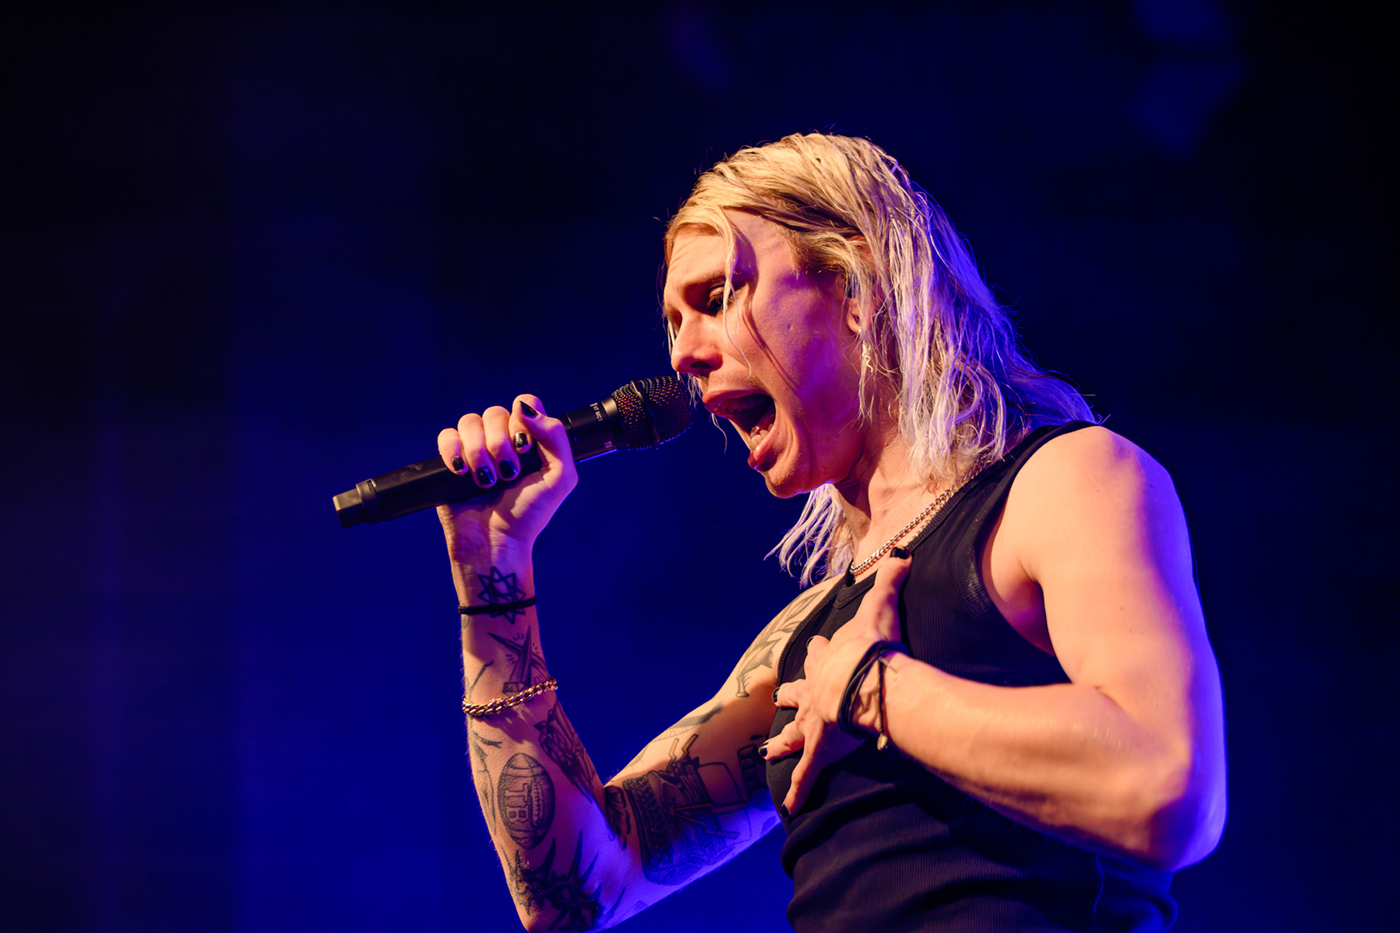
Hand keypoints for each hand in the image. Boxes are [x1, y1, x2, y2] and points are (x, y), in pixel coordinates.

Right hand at [435, 395, 577, 561]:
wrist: (495, 542)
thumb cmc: (528, 514)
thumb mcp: (560, 477)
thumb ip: (556, 437)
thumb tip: (525, 409)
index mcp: (529, 439)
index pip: (525, 403)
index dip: (523, 420)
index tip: (525, 449)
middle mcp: (502, 439)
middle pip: (495, 412)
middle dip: (501, 445)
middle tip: (508, 474)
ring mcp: (475, 449)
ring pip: (469, 422)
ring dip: (479, 453)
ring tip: (487, 481)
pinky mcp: (451, 460)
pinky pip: (447, 436)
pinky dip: (453, 452)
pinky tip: (462, 473)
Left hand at [766, 554, 910, 814]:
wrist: (863, 679)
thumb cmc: (871, 646)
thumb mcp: (881, 606)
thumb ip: (890, 580)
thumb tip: (902, 553)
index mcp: (828, 661)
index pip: (820, 654)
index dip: (820, 653)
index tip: (817, 649)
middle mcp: (814, 691)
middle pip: (797, 693)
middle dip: (789, 696)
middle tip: (778, 698)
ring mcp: (814, 721)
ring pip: (795, 733)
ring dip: (784, 742)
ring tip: (770, 751)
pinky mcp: (819, 749)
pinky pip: (807, 773)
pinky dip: (799, 788)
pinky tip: (791, 805)